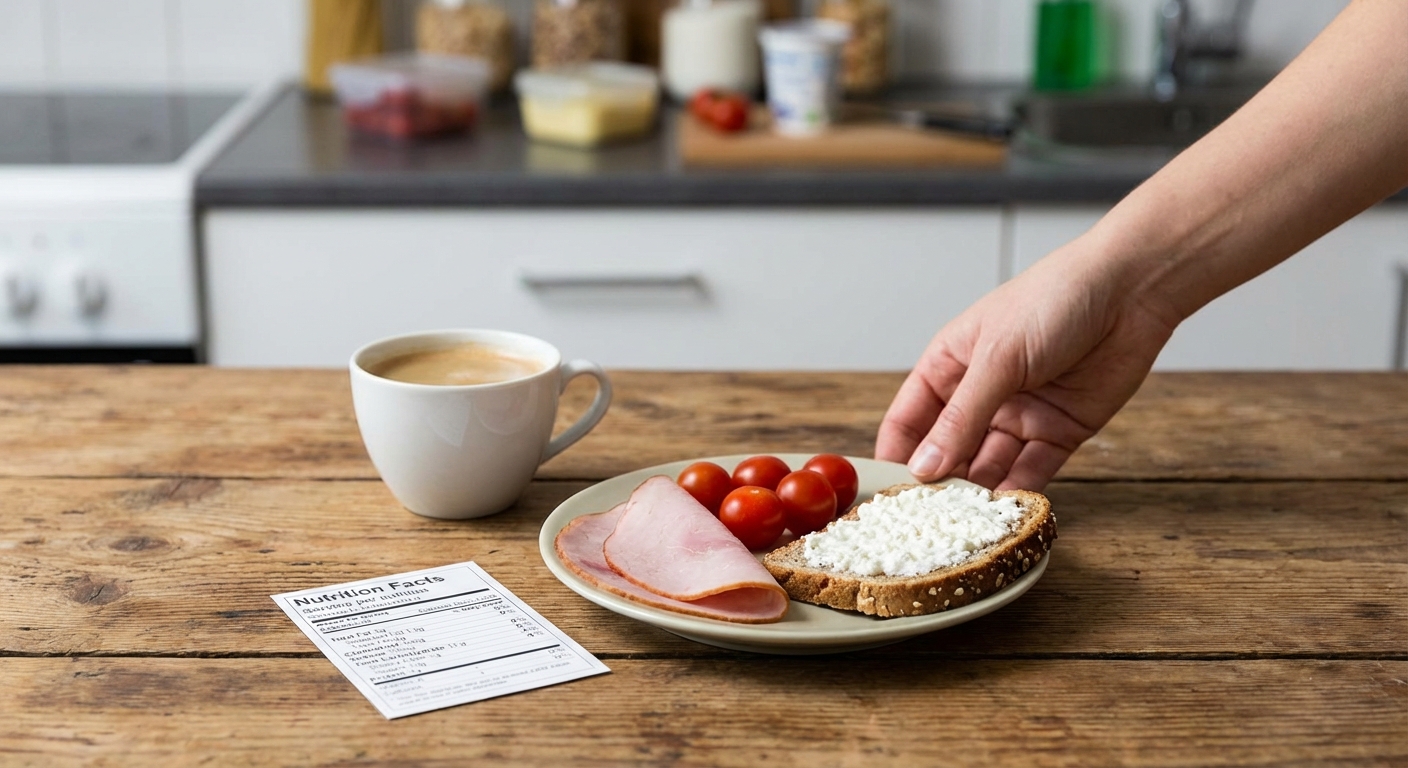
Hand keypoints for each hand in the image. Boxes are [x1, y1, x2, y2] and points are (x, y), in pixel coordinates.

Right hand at [875, 243, 1178, 490]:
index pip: (910, 419)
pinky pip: (1031, 470)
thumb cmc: (1054, 299)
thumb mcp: (997, 358)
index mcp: (950, 366)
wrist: (1131, 291)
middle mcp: (981, 395)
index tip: (888, 493)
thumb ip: (961, 417)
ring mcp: (1019, 416)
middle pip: (948, 450)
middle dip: (938, 482)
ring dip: (977, 492)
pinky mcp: (1058, 432)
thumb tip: (923, 467)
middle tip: (927, 519)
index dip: (898, 454)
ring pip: (987, 466)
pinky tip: (1005, 511)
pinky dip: (1019, 492)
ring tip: (965, 521)